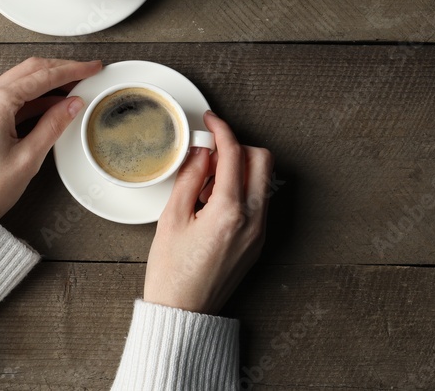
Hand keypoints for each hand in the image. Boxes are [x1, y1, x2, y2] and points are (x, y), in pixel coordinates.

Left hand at [0, 58, 102, 219]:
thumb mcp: (29, 157)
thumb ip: (54, 124)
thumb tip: (74, 104)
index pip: (41, 77)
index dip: (71, 70)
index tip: (90, 68)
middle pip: (29, 70)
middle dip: (60, 68)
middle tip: (86, 71)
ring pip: (20, 79)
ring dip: (47, 80)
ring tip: (73, 86)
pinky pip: (10, 94)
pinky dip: (33, 95)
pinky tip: (52, 101)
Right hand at [143, 111, 273, 313]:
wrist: (184, 312)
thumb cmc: (172, 272)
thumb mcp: (171, 218)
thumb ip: (189, 177)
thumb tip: (201, 150)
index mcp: (229, 211)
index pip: (234, 154)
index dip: (221, 130)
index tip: (210, 121)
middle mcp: (253, 220)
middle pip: (262, 160)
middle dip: (238, 147)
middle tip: (210, 152)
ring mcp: (259, 231)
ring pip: (263, 180)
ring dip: (240, 169)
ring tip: (206, 184)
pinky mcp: (258, 241)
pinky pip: (258, 201)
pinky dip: (241, 190)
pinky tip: (213, 202)